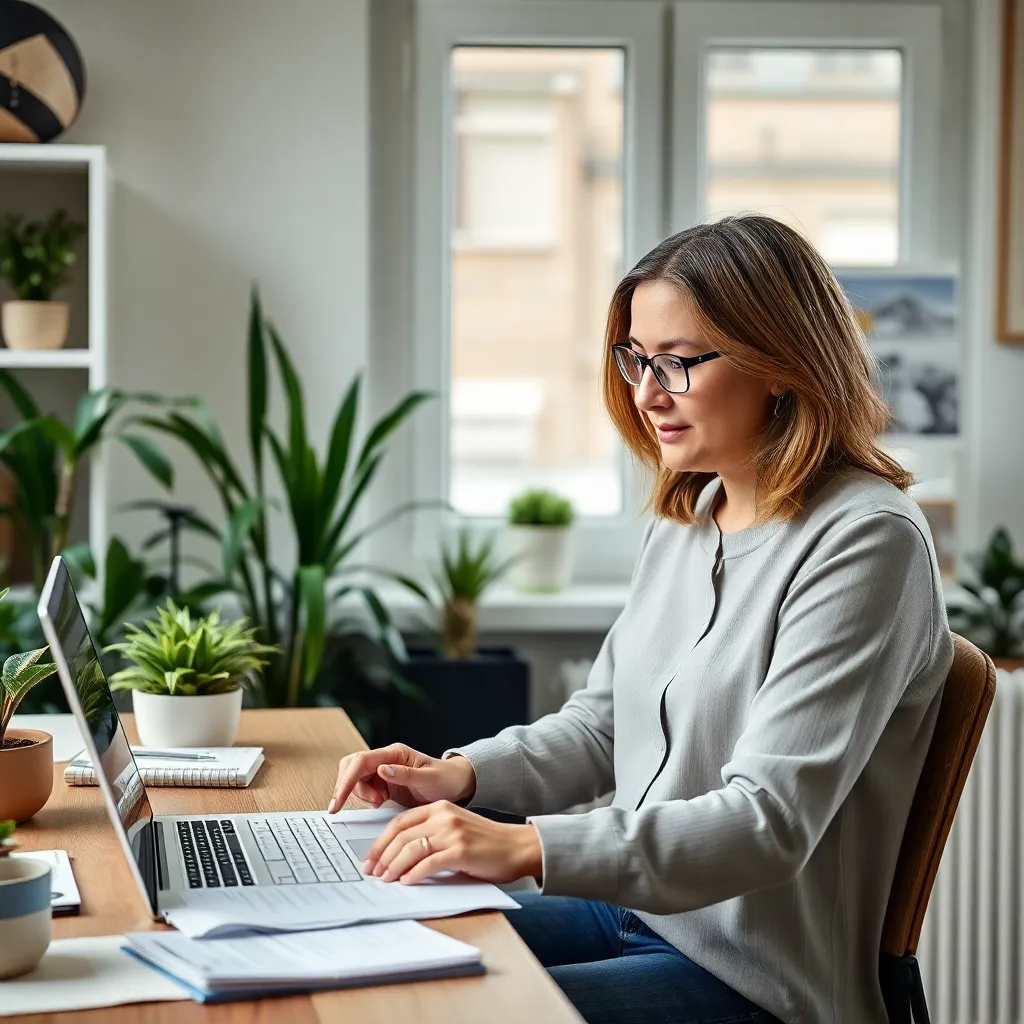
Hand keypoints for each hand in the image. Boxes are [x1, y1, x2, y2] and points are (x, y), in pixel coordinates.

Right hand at [327, 744, 475, 813]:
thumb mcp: (429, 779)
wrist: (455, 785)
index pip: (361, 762)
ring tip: (382, 802)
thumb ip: (405, 775)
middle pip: (351, 766)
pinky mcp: (383, 783)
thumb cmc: (446, 778)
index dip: (345, 781)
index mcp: (395, 753)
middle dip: (348, 786)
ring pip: (355, 778)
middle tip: (361, 803)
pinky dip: (367, 798)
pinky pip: (364, 788)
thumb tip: (381, 770)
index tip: (337, 801)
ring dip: (361, 794)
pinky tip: (382, 803)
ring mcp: (383, 771)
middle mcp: (386, 759)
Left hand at [363, 800, 542, 885]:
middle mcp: (444, 816)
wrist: (516, 846)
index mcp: (439, 808)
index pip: (399, 822)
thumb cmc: (484, 842)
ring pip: (411, 849)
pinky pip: (429, 863)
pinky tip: (407, 882)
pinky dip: (414, 874)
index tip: (370, 858)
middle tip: (373, 872)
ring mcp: (453, 833)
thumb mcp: (454, 827)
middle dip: (382, 856)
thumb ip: (430, 832)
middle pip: (402, 835)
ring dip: (394, 867)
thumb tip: (398, 854)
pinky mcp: (461, 851)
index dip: (380, 841)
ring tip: (386, 879)